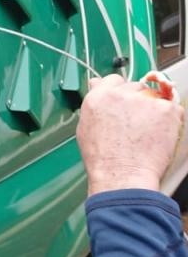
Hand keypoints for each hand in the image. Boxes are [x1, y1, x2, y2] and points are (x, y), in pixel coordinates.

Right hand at [76, 74, 183, 195]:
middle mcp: (121, 94)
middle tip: (135, 124)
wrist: (123, 175)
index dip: (119, 92)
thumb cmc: (103, 159)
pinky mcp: (166, 109)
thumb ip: (95, 103)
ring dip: (153, 109)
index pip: (114, 80)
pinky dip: (169, 120)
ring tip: (146, 132)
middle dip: (137, 102)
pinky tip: (157, 135)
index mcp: (99, 97)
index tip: (123, 103)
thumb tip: (97, 86)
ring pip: (155, 96)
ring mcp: (145, 100)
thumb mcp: (85, 128)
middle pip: (136, 87)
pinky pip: (172, 108)